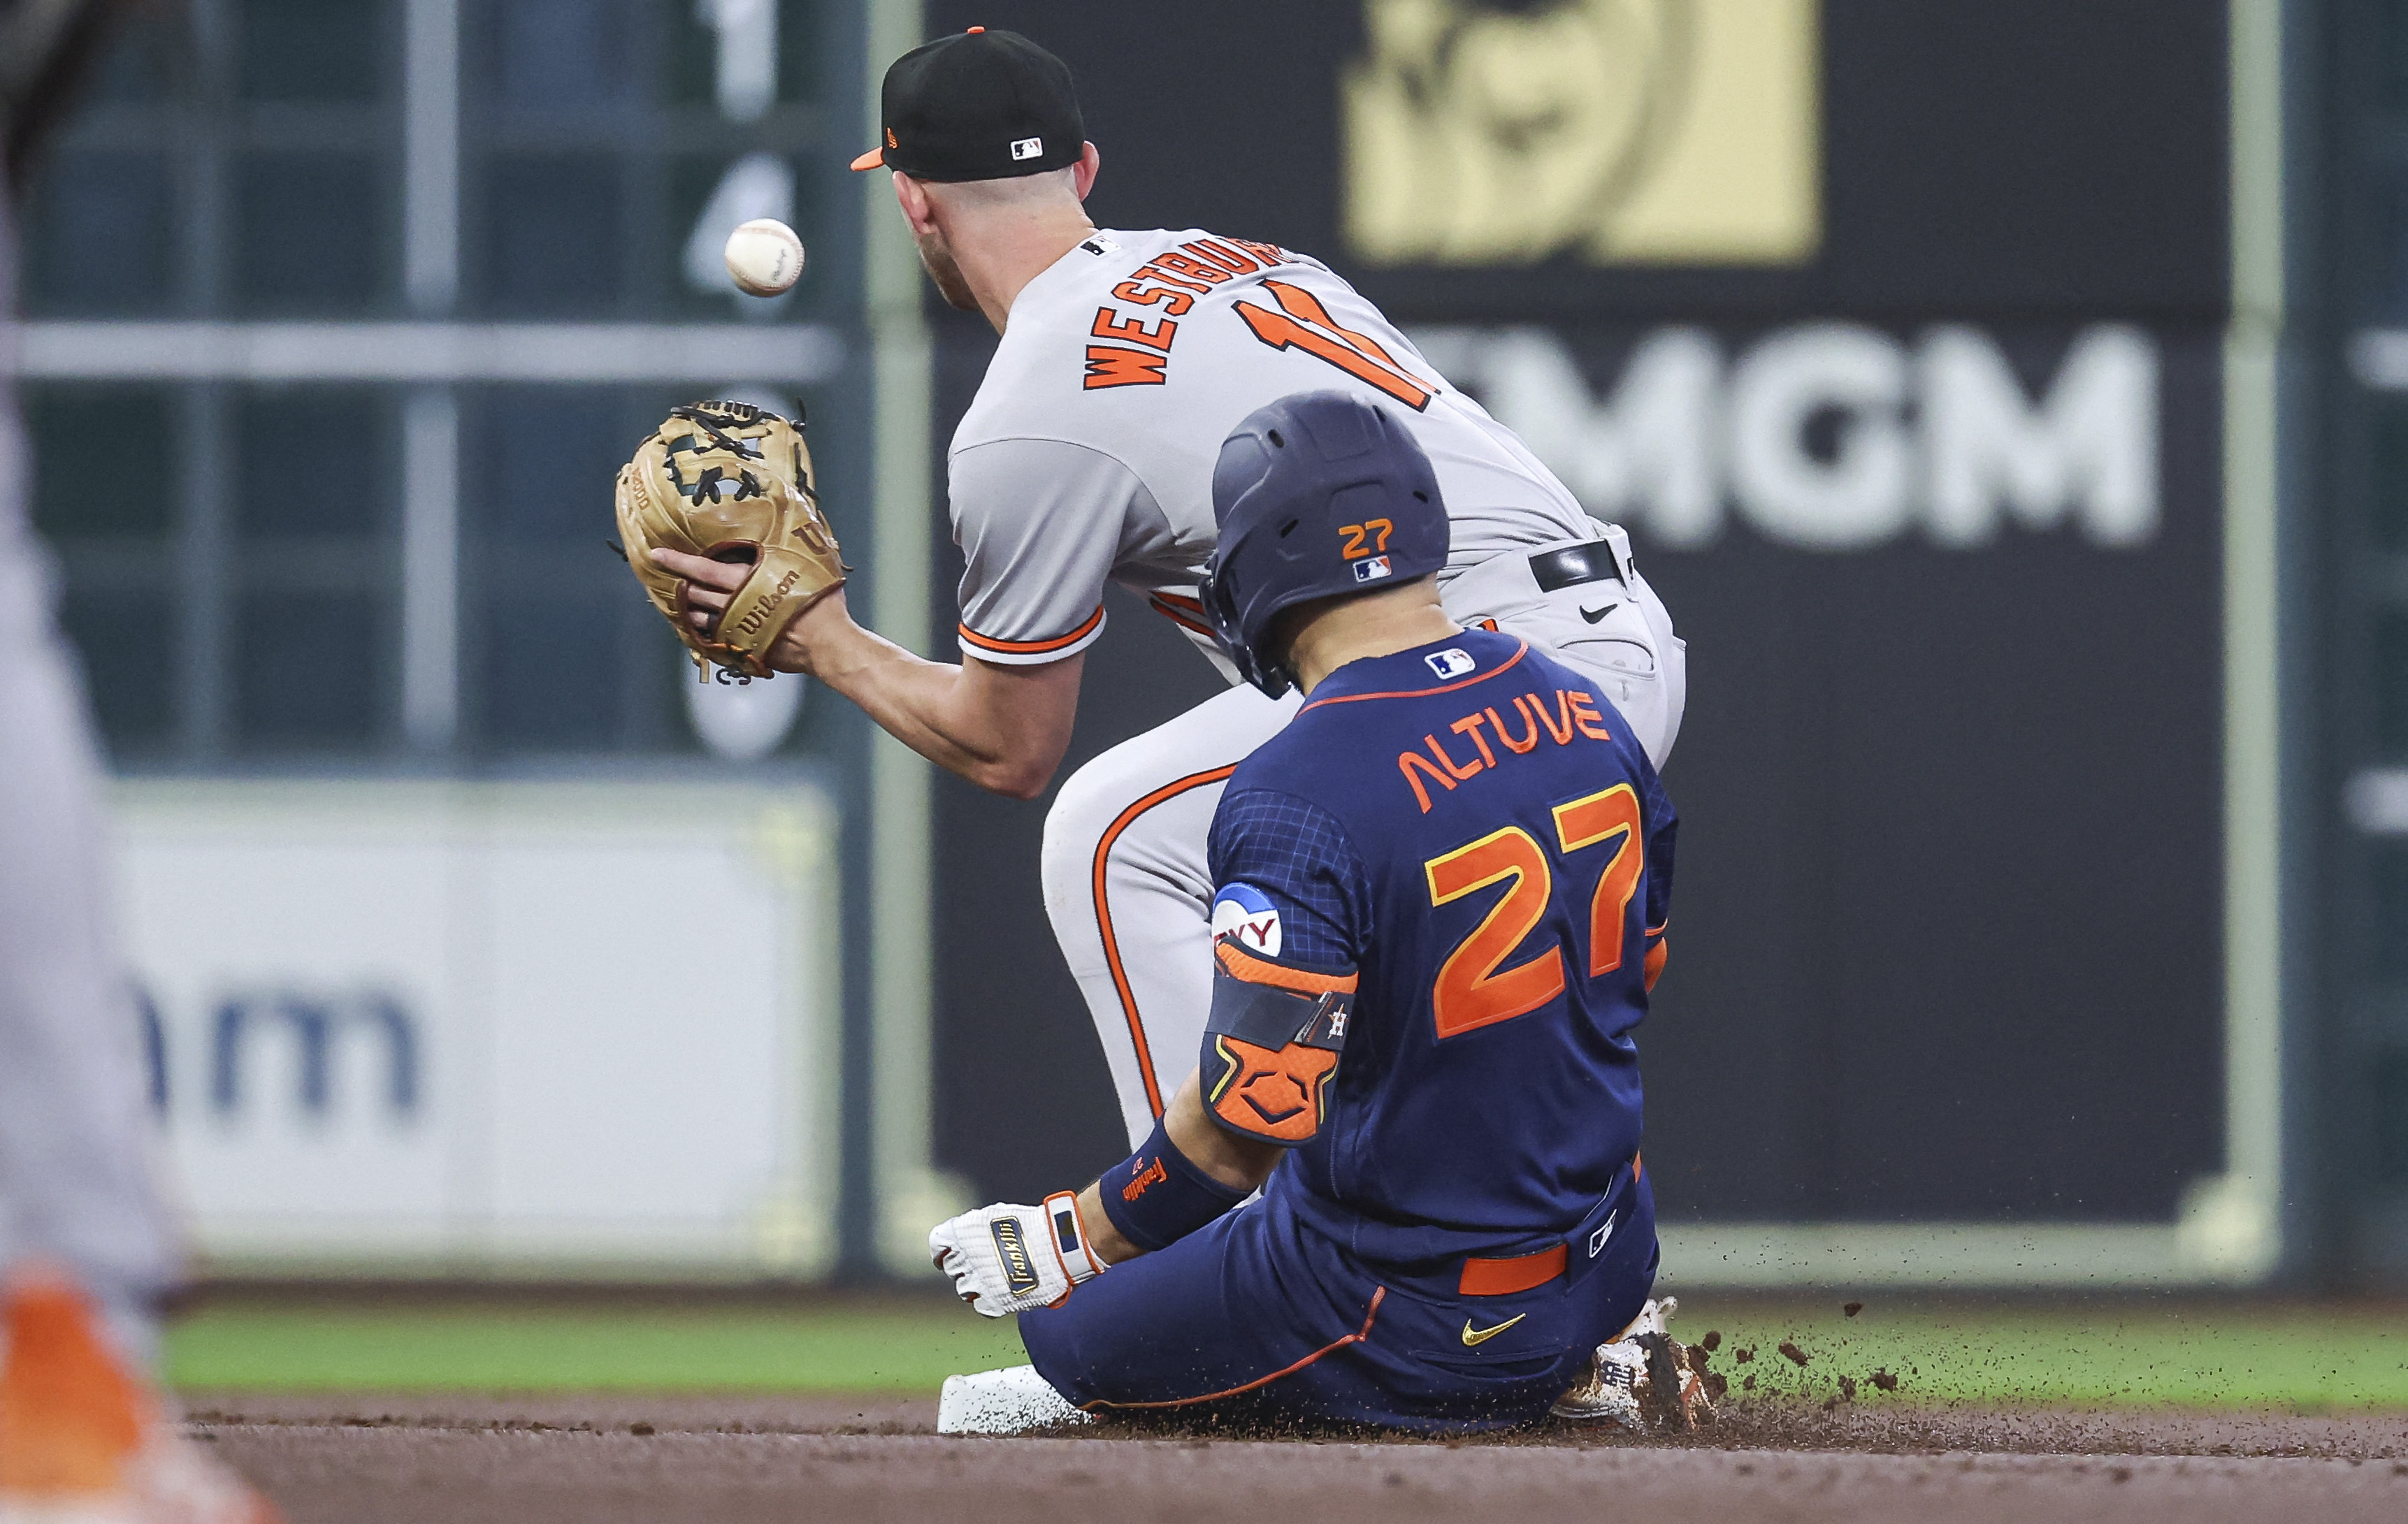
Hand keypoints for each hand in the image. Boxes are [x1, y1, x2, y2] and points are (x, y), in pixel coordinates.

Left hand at [649, 546, 847, 674]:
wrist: (828, 645)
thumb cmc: (822, 602)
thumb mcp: (810, 565)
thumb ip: (794, 547)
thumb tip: (797, 520)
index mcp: (747, 581)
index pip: (703, 568)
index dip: (679, 560)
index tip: (657, 554)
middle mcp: (734, 604)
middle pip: (695, 593)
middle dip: (680, 584)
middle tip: (666, 577)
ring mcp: (735, 629)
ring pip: (699, 616)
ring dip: (688, 608)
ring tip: (679, 601)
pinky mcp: (741, 647)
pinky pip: (711, 638)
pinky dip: (701, 629)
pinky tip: (698, 625)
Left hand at [928, 1193, 1104, 1316]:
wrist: (1056, 1247)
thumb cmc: (1031, 1225)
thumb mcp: (996, 1215)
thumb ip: (974, 1228)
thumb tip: (966, 1238)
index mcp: (962, 1233)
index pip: (937, 1244)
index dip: (942, 1251)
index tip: (946, 1256)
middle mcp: (964, 1258)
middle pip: (951, 1268)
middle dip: (963, 1267)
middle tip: (982, 1265)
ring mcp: (977, 1282)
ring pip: (963, 1289)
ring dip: (974, 1285)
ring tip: (994, 1279)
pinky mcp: (993, 1302)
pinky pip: (980, 1305)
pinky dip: (988, 1300)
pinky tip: (1000, 1292)